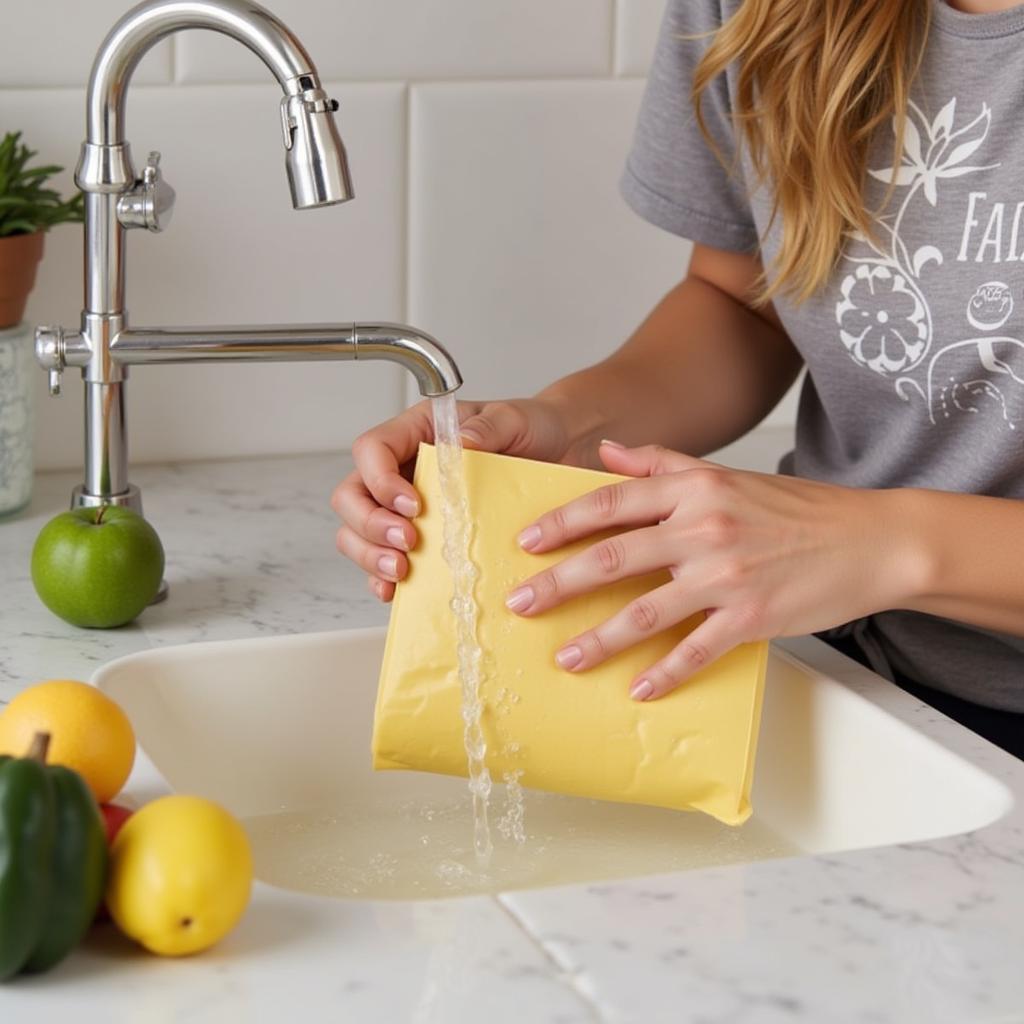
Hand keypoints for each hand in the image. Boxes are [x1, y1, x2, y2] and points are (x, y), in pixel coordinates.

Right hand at [332, 398, 571, 600]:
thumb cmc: (531, 429)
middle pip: (352, 496)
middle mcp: (402, 469)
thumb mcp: (514, 420)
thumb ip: (486, 428)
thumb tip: (458, 447)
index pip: (371, 450)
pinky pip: (383, 560)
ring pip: (357, 532)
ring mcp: (406, 507)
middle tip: (407, 542)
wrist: (561, 453)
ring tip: (401, 570)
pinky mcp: (421, 539)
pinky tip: (398, 589)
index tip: (413, 505)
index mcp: (416, 432)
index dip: (380, 480)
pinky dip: (382, 578)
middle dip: (370, 524)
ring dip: (370, 555)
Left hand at [505, 442, 918, 699]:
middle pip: (613, 557)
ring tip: (564, 657)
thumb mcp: (726, 474)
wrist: (869, 539)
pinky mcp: (751, 618)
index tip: (525, 542)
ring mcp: (727, 576)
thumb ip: (662, 462)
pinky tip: (637, 688)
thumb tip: (606, 450)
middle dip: (558, 583)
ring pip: (645, 610)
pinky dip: (664, 672)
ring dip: (599, 638)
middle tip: (520, 603)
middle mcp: (703, 529)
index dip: (562, 523)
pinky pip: (696, 650)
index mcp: (693, 490)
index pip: (611, 503)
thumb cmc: (796, 509)